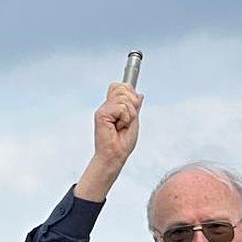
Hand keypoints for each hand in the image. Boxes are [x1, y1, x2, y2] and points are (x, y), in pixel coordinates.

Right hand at [76, 82, 142, 200]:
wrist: (115, 156)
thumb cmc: (122, 142)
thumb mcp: (133, 120)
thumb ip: (135, 107)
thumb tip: (139, 95)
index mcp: (113, 106)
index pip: (121, 86)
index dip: (130, 93)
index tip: (131, 109)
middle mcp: (107, 106)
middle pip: (123, 88)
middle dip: (132, 104)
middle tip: (127, 120)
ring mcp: (103, 110)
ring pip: (124, 98)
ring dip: (129, 114)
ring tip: (122, 125)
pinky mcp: (101, 115)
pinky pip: (121, 108)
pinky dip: (125, 118)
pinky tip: (118, 127)